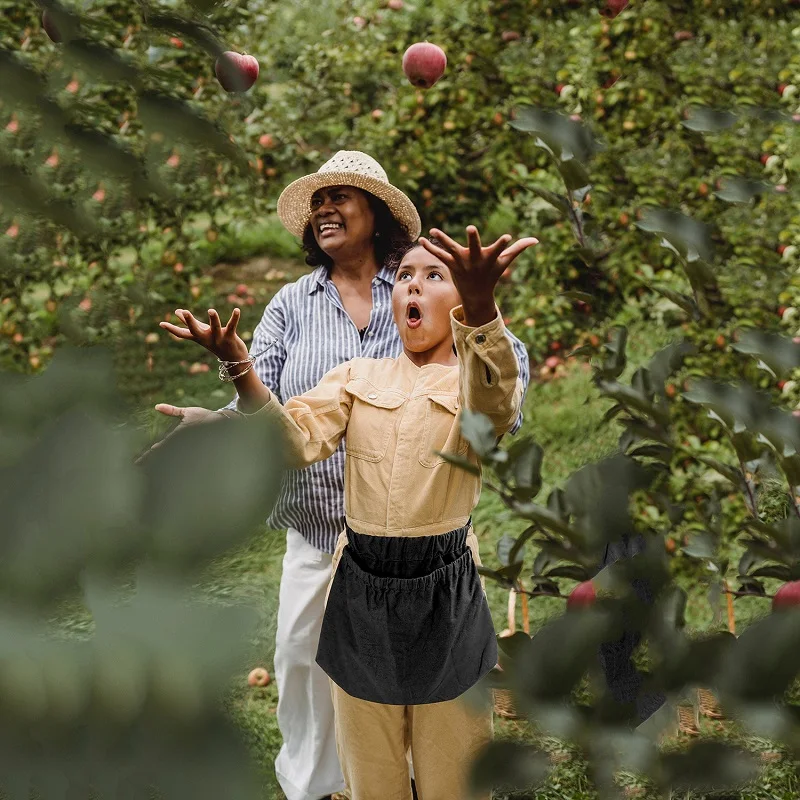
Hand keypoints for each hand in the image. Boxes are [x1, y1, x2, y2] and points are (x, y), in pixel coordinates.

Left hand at [134, 405, 234, 463]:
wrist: (224, 423)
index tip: (136, 463)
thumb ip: (172, 411)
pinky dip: (174, 468)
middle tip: (138, 470)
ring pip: (173, 463)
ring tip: (149, 475)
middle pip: (163, 458)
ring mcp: (189, 451)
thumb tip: (156, 406)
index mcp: (178, 435)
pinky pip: (183, 463)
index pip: (159, 447)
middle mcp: (183, 445)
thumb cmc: (205, 416)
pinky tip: (168, 473)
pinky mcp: (197, 454)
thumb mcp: (188, 412)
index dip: (146, 456)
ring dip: (161, 468)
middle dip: (150, 465)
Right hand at [159, 307, 248, 362]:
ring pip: (215, 327)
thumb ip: (190, 323)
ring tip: (211, 310)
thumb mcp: (201, 333)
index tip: (161, 323)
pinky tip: (237, 310)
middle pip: (195, 330)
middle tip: (184, 311)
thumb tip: (177, 312)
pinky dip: (234, 318)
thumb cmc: (214, 341)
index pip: (182, 334)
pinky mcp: (230, 337)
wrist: (233, 360)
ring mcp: (218, 338)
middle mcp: (206, 338)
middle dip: (190, 321)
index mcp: (198, 337)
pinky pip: (232, 326)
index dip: (172, 329)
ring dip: (213, 319)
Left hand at [420, 226, 537, 326]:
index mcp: (489, 258)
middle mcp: (475, 260)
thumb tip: (536, 240)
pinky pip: (439, 255)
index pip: (498, 249)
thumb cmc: (492, 274)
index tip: (508, 237)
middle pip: (474, 247)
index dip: (504, 244)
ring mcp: (462, 262)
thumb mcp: (505, 262)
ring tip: (433, 230)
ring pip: (451, 249)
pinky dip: (430, 248)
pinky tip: (421, 239)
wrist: (476, 295)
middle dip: (474, 238)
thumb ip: (518, 249)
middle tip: (471, 227)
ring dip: (442, 240)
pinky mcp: (451, 264)